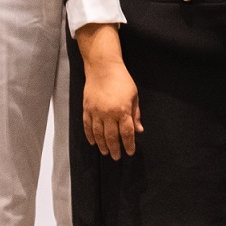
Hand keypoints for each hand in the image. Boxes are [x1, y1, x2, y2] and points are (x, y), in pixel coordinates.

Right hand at [74, 24, 141, 159]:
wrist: (103, 68)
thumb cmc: (122, 80)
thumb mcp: (134, 96)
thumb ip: (135, 114)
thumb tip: (139, 130)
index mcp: (123, 110)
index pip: (127, 133)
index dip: (129, 144)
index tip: (130, 152)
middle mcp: (108, 114)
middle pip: (111, 136)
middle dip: (115, 148)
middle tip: (117, 157)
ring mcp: (95, 112)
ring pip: (98, 134)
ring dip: (102, 145)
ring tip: (105, 152)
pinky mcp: (86, 109)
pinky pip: (87, 126)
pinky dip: (90, 136)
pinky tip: (93, 142)